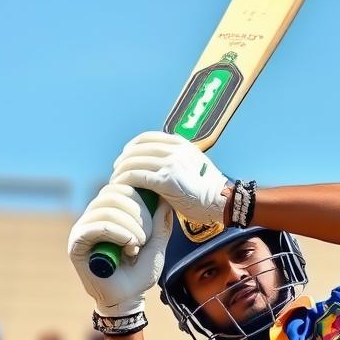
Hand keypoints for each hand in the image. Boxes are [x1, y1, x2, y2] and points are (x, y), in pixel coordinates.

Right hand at [68, 184, 173, 316]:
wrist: (127, 298)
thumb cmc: (139, 273)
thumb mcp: (156, 244)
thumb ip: (160, 223)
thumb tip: (164, 199)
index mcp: (109, 212)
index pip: (120, 187)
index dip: (140, 199)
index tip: (152, 223)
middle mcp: (92, 216)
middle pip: (113, 193)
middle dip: (137, 213)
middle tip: (147, 236)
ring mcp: (82, 229)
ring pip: (106, 209)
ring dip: (130, 226)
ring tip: (138, 245)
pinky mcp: (77, 244)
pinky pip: (97, 227)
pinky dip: (117, 233)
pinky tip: (129, 245)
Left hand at [110, 131, 227, 225]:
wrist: (223, 202)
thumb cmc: (210, 191)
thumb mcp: (195, 166)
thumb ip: (178, 162)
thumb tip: (161, 167)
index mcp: (181, 145)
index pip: (148, 138)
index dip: (132, 146)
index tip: (125, 155)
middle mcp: (174, 151)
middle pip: (137, 149)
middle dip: (123, 160)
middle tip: (116, 171)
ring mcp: (170, 164)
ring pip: (134, 162)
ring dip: (121, 172)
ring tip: (116, 181)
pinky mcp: (166, 180)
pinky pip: (137, 176)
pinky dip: (125, 180)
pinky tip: (120, 187)